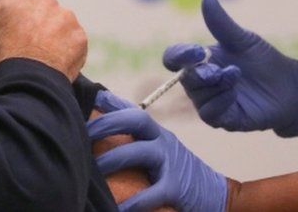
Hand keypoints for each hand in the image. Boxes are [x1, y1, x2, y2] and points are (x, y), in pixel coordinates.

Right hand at [0, 0, 86, 81]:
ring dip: (54, 38)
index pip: (14, 7)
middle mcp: (43, 0)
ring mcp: (65, 17)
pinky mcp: (79, 35)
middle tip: (29, 49)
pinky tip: (56, 66)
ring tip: (44, 60)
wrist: (25, 79)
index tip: (10, 40)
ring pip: (60, 26)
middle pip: (40, 12)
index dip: (11, 25)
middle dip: (36, 27)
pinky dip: (67, 53)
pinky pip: (73, 44)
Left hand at [88, 91, 227, 211]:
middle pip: (137, 119)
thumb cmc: (176, 172)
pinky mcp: (177, 188)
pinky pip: (152, 193)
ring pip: (140, 152)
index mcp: (155, 132)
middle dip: (107, 123)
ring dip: (112, 159)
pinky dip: (132, 202)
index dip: (110, 101)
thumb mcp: (158, 148)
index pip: (132, 109)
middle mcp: (163, 141)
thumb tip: (101, 123)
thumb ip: (134, 139)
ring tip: (90, 171)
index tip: (88, 97)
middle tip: (81, 135)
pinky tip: (116, 208)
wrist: (216, 194)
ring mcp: (171, 163)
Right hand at [163, 0, 297, 136]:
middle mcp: (202, 82)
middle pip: (185, 78)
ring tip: (235, 76)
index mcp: (201, 60)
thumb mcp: (244, 40)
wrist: (291, 87)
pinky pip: (210, 114)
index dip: (179, 55)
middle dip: (199, 73)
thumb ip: (221, 23)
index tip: (196, 51)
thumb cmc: (264, 61)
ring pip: (198, 97)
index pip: (175, 58)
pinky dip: (220, 102)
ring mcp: (211, 101)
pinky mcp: (224, 119)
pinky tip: (234, 93)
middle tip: (218, 70)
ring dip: (215, 86)